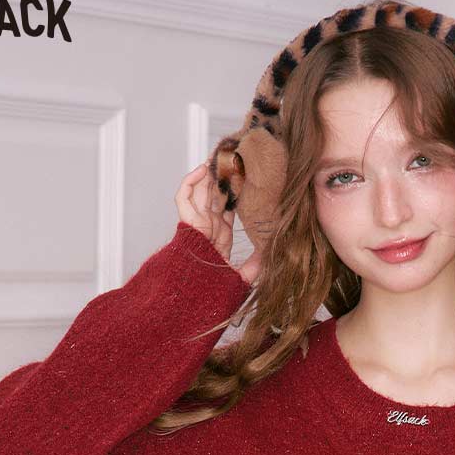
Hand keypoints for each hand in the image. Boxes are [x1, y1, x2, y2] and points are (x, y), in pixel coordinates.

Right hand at [175, 161, 262, 286]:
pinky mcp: (187, 223)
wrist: (196, 296)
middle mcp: (208, 227)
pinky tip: (204, 170)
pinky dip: (190, 181)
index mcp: (220, 236)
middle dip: (224, 178)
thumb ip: (255, 266)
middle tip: (236, 160)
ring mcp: (197, 224)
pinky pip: (183, 196)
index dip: (238, 192)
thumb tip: (271, 256)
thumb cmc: (215, 291)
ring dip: (209, 174)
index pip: (229, 207)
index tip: (250, 178)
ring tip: (221, 158)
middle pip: (215, 195)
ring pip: (201, 191)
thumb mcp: (242, 276)